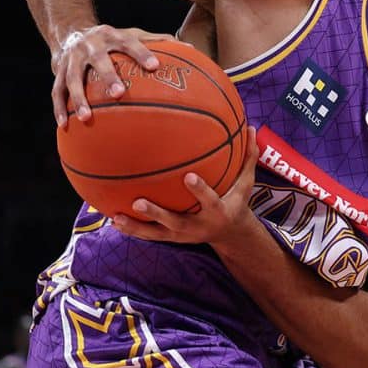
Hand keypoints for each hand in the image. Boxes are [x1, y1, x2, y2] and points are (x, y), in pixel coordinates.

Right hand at [52, 25, 177, 126]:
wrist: (71, 31)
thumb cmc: (113, 41)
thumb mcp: (132, 35)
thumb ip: (158, 42)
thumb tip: (191, 49)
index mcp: (112, 36)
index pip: (129, 42)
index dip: (141, 53)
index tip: (155, 66)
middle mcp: (90, 45)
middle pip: (98, 60)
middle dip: (108, 76)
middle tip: (119, 94)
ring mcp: (71, 58)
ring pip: (71, 78)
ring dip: (78, 98)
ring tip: (87, 118)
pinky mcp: (57, 71)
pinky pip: (56, 91)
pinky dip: (60, 108)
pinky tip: (66, 125)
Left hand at [112, 127, 259, 244]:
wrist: (231, 234)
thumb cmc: (236, 201)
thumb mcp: (246, 184)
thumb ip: (249, 157)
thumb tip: (254, 128)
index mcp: (218, 211)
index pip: (209, 200)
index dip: (199, 190)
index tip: (188, 176)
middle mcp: (199, 226)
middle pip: (176, 221)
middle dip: (157, 213)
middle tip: (138, 201)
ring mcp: (183, 235)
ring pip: (157, 233)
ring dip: (137, 226)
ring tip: (117, 216)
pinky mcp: (172, 239)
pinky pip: (150, 235)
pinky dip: (132, 229)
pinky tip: (113, 219)